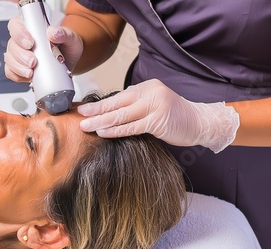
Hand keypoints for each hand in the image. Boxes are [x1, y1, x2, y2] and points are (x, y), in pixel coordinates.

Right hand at [4, 16, 82, 81]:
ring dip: (19, 67)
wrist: (69, 63)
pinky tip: (28, 77)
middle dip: (21, 55)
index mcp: (31, 28)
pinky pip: (11, 72)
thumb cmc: (67, 47)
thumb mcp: (70, 38)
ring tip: (31, 72)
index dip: (19, 33)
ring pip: (10, 59)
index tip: (30, 43)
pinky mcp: (19, 68)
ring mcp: (19, 55)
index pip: (16, 25)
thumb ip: (63, 33)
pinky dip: (18, 76)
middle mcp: (21, 40)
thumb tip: (53, 33)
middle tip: (33, 61)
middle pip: (12, 45)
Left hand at [77, 79, 239, 152]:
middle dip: (96, 110)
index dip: (99, 104)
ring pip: (121, 115)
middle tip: (79, 115)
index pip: (118, 96)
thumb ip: (134, 106)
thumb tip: (108, 112)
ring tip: (86, 126)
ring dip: (101, 121)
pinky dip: (116, 130)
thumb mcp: (152, 104)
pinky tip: (103, 132)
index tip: (83, 109)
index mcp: (146, 87)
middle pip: (116, 103)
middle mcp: (150, 93)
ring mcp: (155, 105)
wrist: (199, 122)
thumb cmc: (172, 116)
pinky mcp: (158, 120)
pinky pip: (132, 127)